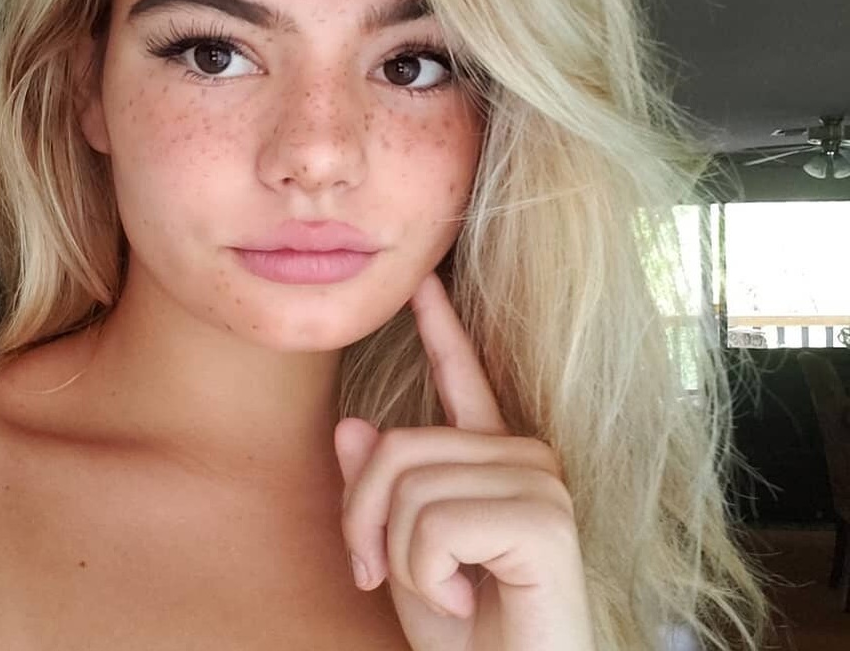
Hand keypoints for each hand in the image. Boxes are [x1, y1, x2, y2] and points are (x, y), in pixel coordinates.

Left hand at [334, 271, 595, 650]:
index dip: (440, 328)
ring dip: (399, 559)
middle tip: (381, 577)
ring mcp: (539, 481)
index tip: (422, 283)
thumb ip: (381, 492)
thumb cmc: (465, 634)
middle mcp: (523, 456)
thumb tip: (353, 427)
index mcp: (490, 459)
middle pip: (396, 446)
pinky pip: (436, 522)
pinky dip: (428, 576)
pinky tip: (470, 600)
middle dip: (365, 523)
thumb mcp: (399, 557)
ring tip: (446, 593)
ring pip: (409, 487)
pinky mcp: (545, 518)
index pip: (461, 377)